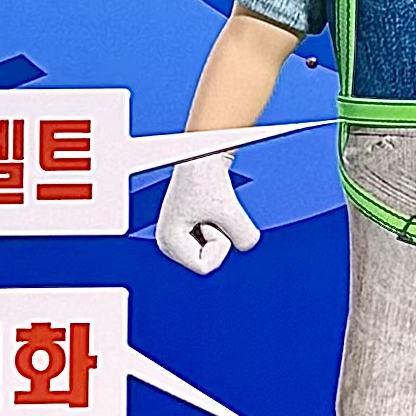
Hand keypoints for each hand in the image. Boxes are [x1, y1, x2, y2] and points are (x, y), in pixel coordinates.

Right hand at [154, 145, 258, 277]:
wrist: (203, 149)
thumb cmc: (207, 174)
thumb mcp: (230, 210)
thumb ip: (245, 236)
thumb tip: (247, 245)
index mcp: (168, 243)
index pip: (205, 266)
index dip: (218, 242)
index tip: (210, 215)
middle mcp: (169, 243)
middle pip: (210, 260)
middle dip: (220, 235)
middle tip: (209, 208)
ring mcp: (179, 235)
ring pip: (218, 250)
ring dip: (222, 227)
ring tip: (209, 205)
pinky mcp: (191, 227)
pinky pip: (220, 238)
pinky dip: (224, 222)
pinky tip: (212, 205)